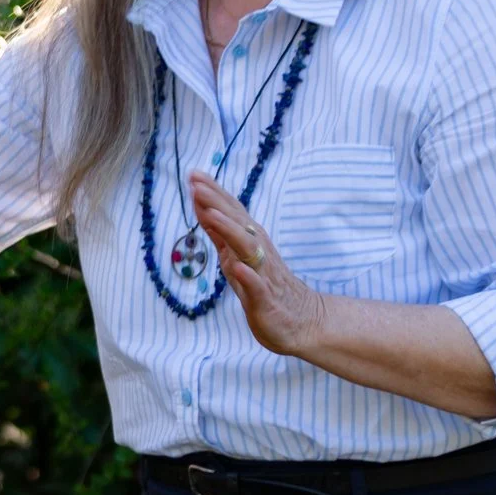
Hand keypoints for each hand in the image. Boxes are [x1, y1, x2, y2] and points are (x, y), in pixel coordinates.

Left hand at [187, 171, 328, 359]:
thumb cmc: (264, 287)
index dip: (212, 194)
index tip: (194, 174)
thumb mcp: (235, 257)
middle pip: (236, 223)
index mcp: (248, 242)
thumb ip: (220, 234)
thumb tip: (203, 207)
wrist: (301, 321)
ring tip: (211, 214)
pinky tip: (237, 268)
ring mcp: (262, 275)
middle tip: (196, 182)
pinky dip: (247, 277)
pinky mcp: (266, 300)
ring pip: (246, 248)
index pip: (230, 213)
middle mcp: (257, 252)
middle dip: (216, 203)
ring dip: (229, 230)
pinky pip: (257, 287)